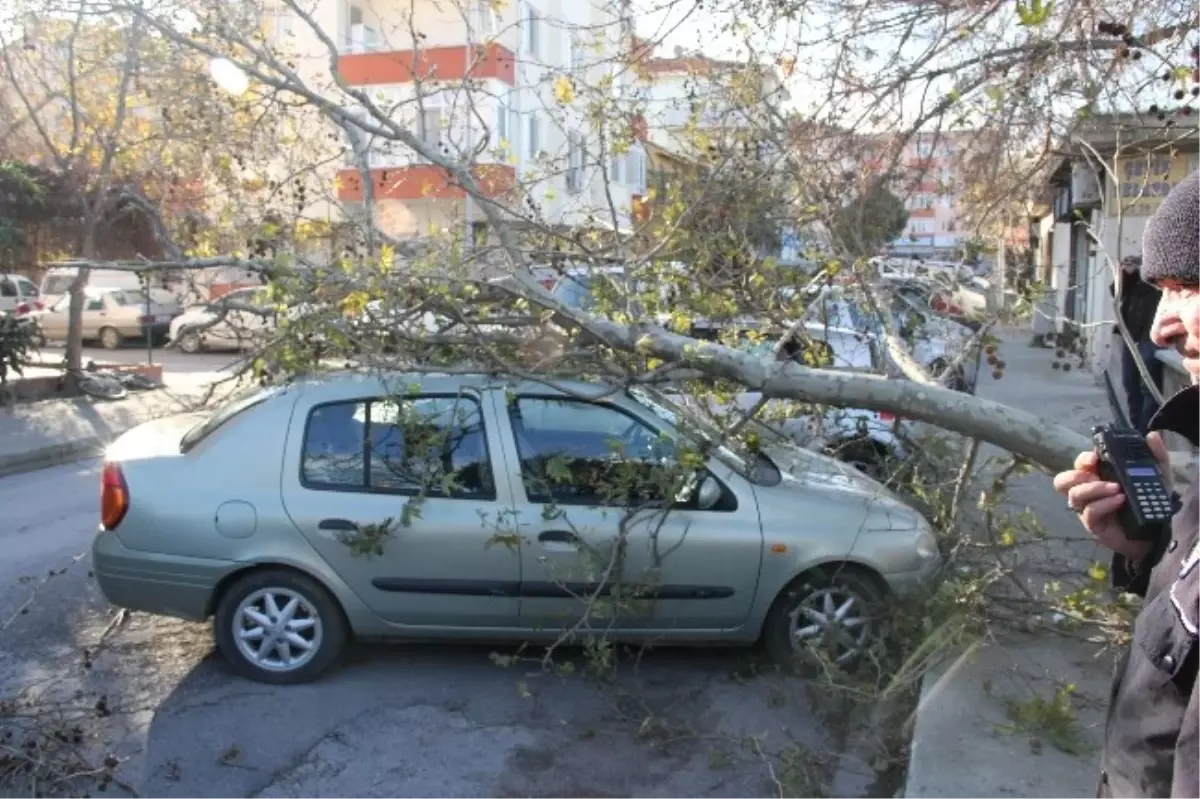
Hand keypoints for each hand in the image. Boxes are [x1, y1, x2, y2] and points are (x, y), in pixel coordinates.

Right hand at [1051, 432, 1170, 561]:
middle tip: (1095, 474)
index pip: (1079, 465)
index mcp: (1097, 477)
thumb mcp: (1157, 475)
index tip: (1096, 457)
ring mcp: (1088, 509)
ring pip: (1074, 496)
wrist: (1157, 531)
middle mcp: (1088, 492)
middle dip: (1075, 474)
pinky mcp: (1094, 525)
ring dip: (1093, 489)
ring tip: (1116, 488)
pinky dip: (1103, 503)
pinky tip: (1120, 500)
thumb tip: (1151, 435)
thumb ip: (1155, 455)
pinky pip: (1089, 512)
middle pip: (1062, 481)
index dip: (1083, 459)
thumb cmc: (1150, 502)